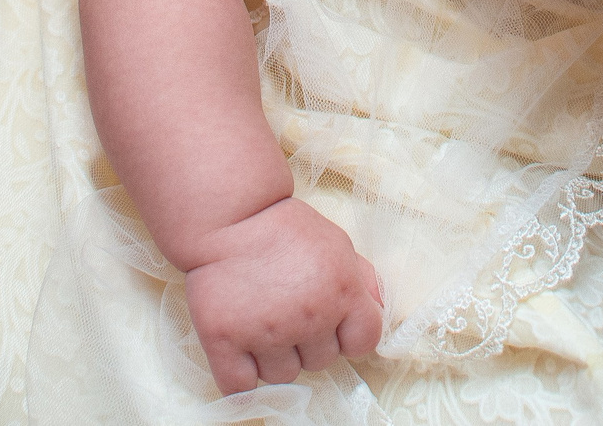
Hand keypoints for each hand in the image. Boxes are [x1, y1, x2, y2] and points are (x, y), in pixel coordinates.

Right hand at [181, 197, 384, 395]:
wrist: (228, 217)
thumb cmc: (283, 229)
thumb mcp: (336, 243)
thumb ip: (363, 279)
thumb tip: (378, 311)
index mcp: (342, 290)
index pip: (363, 342)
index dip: (348, 335)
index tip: (331, 323)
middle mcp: (308, 316)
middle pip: (321, 362)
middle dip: (308, 342)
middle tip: (287, 309)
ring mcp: (266, 332)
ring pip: (283, 376)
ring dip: (274, 357)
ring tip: (261, 321)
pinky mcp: (224, 340)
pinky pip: (240, 387)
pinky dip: (241, 376)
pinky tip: (240, 350)